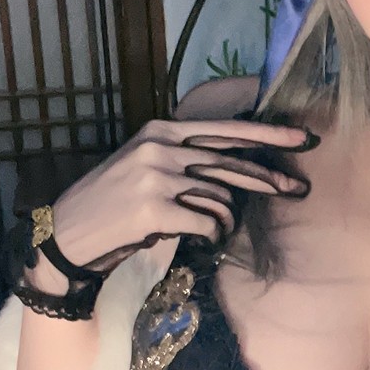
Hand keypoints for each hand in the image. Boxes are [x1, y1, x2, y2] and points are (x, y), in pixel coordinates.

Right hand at [30, 118, 316, 284]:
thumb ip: (184, 157)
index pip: (226, 129)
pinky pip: (208, 223)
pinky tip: (201, 240)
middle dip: (270, 178)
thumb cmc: (112, 203)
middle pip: (233, 163)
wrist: (67, 233)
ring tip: (211, 231)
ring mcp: (157, 177)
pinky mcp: (156, 210)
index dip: (267, 133)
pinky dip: (212, 235)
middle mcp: (160, 148)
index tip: (302, 136)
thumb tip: (238, 165)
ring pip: (222, 198)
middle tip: (298, 189)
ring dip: (226, 221)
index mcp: (160, 131)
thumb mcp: (144, 164)